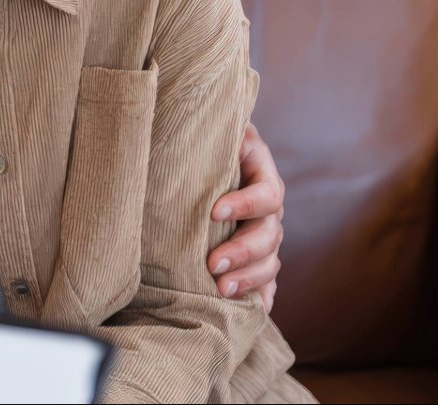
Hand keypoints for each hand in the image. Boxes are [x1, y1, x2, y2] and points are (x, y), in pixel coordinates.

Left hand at [208, 123, 284, 310]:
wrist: (200, 141)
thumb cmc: (196, 132)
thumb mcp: (202, 126)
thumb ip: (198, 132)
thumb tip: (166, 129)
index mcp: (258, 168)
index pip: (267, 193)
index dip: (246, 204)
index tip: (214, 212)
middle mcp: (267, 203)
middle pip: (271, 233)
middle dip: (244, 251)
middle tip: (214, 265)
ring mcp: (264, 228)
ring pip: (271, 259)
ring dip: (250, 277)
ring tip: (222, 289)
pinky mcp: (255, 251)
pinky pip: (269, 279)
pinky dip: (263, 295)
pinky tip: (255, 311)